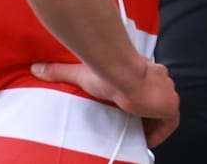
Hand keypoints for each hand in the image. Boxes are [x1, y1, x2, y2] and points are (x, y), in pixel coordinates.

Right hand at [31, 60, 179, 147]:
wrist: (123, 74)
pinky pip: (169, 124)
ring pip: (162, 112)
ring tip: (135, 133)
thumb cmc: (106, 71)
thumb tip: (36, 68)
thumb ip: (59, 71)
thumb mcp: (81, 72)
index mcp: (144, 70)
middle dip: (145, 113)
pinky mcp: (170, 106)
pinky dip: (159, 133)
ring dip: (151, 123)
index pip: (146, 85)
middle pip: (156, 100)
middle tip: (129, 124)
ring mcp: (166, 92)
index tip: (128, 109)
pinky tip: (145, 139)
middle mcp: (159, 80)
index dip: (139, 99)